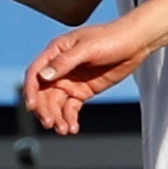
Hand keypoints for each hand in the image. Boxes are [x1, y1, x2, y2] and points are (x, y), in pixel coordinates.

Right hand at [23, 14, 153, 127]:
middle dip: (44, 109)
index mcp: (56, 52)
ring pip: (56, 104)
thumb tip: (44, 76)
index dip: (30, 90)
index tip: (32, 106)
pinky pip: (70, 108)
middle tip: (50, 123)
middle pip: (43, 93)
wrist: (136, 43)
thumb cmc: (112, 38)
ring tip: (64, 130)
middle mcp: (59, 68)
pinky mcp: (83, 91)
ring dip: (56, 117)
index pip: (36, 74)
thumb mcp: (89, 48)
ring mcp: (71, 81)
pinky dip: (69, 118)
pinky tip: (73, 128)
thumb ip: (66, 62)